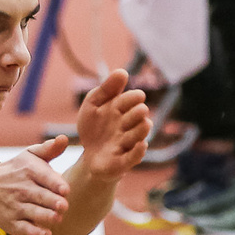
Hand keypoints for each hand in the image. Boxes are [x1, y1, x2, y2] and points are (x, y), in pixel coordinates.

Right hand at [0, 136, 71, 234]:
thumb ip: (49, 149)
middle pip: (42, 197)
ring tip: (58, 218)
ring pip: (35, 213)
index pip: (45, 177)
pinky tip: (47, 233)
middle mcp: (21, 189)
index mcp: (28, 170)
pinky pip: (25, 229)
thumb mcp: (28, 156)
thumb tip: (64, 138)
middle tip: (63, 206)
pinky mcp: (11, 223)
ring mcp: (15, 207)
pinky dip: (36, 233)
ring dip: (48, 217)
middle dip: (54, 202)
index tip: (65, 190)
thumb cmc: (15, 171)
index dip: (56, 184)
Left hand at [72, 68, 151, 184]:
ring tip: (145, 124)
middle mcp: (127, 126)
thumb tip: (122, 71)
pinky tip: (141, 145)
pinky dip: (138, 152)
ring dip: (140, 130)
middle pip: (136, 118)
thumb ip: (107, 89)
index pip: (130, 100)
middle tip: (140, 109)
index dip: (133, 98)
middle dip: (138, 114)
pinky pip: (132, 158)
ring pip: (137, 136)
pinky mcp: (122, 162)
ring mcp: (126, 144)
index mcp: (121, 109)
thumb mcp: (93, 104)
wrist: (89, 155)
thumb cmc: (94, 127)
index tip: (138, 96)